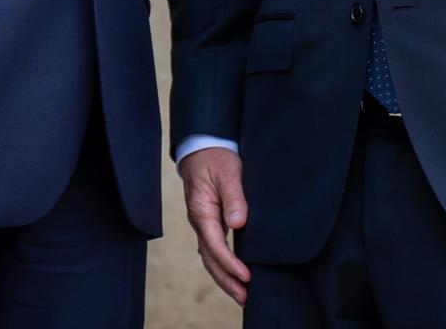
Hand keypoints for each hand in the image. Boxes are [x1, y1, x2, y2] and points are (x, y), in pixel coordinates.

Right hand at [179, 147, 250, 305]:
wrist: (202, 149)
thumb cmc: (215, 158)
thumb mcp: (228, 173)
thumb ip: (234, 198)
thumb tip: (238, 224)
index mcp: (202, 212)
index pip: (215, 245)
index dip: (230, 263)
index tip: (246, 276)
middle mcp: (199, 222)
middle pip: (209, 259)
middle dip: (226, 280)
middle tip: (244, 297)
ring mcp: (203, 224)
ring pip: (209, 258)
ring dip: (223, 277)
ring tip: (241, 294)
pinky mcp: (209, 223)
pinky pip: (213, 249)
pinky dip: (222, 265)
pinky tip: (233, 275)